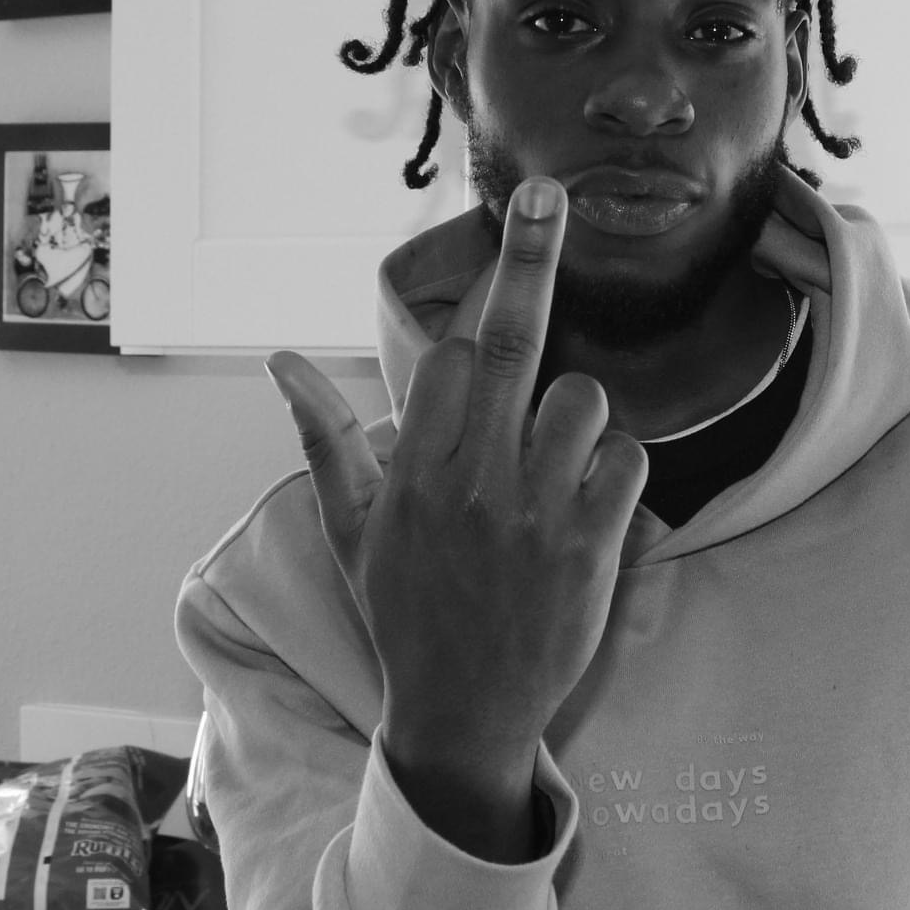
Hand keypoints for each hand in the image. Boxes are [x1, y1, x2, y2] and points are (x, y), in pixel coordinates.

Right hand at [267, 177, 647, 827]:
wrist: (463, 716)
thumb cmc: (405, 611)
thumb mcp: (349, 530)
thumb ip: (324, 437)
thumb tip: (281, 360)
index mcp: (411, 473)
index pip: (447, 354)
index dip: (483, 296)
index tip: (509, 229)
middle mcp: (470, 484)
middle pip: (507, 346)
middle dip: (527, 259)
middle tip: (544, 193)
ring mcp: (534, 515)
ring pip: (582, 402)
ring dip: (578, 416)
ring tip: (552, 466)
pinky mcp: (591, 548)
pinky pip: (628, 461)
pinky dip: (618, 470)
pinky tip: (588, 506)